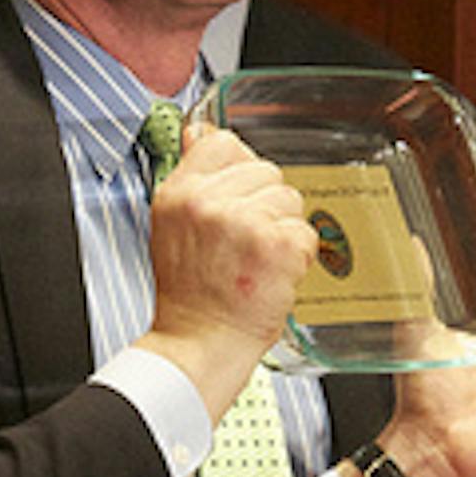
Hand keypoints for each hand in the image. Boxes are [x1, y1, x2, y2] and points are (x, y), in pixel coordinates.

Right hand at [140, 127, 314, 421]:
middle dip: (264, 205)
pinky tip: (270, 276)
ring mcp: (244, 222)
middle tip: (243, 245)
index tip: (238, 196)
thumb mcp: (171, 226)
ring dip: (282, 230)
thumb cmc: (189, 295)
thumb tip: (201, 132)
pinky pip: (305, 232)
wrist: (199, 344)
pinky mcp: (277, 246)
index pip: (223, 142)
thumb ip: (191, 178)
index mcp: (179, 193)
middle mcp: (208, 202)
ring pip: (290, 200)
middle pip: (265, 170)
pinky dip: (297, 257)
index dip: (240, 169)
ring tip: (255, 262)